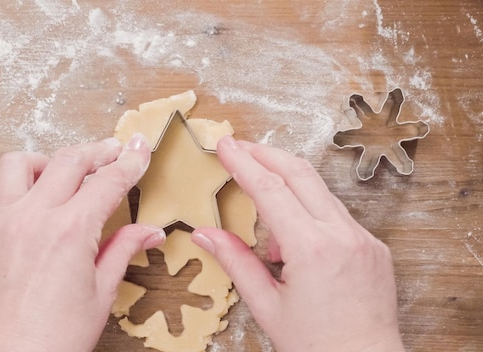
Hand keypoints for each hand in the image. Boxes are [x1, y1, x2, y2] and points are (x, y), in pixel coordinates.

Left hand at [0, 134, 164, 351]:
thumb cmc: (57, 339)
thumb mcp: (102, 293)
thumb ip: (124, 250)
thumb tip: (149, 232)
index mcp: (72, 230)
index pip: (108, 181)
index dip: (130, 161)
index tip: (138, 149)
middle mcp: (34, 218)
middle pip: (68, 160)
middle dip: (97, 151)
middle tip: (112, 152)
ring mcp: (0, 225)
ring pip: (17, 164)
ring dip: (44, 161)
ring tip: (59, 172)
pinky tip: (13, 200)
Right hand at [191, 136, 403, 351]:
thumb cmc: (316, 345)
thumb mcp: (266, 305)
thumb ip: (235, 261)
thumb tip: (204, 234)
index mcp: (311, 249)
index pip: (270, 190)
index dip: (243, 163)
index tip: (225, 145)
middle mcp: (342, 235)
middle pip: (300, 173)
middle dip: (266, 154)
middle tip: (240, 147)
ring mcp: (363, 238)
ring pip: (319, 192)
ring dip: (287, 189)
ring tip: (267, 227)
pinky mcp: (373, 245)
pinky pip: (336, 215)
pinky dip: (309, 215)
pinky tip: (295, 243)